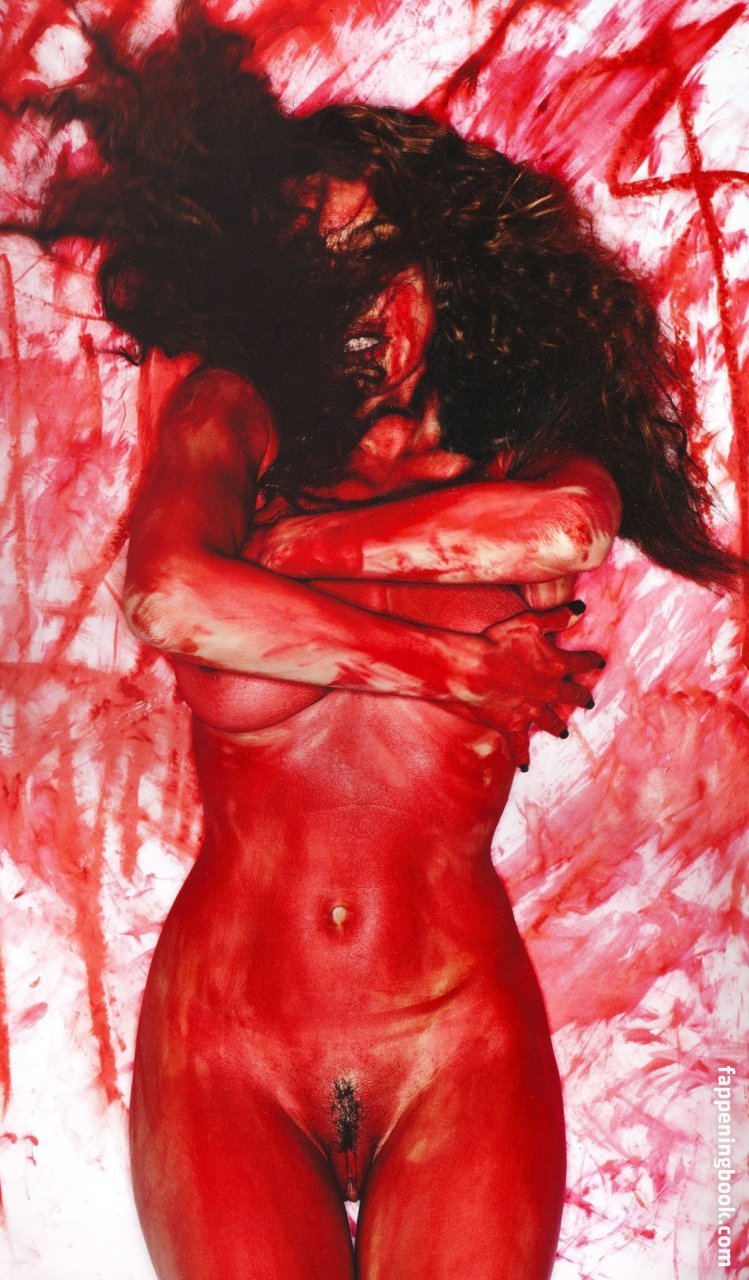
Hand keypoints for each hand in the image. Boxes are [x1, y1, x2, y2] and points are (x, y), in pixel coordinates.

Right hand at [459, 602, 603, 768]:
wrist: (472, 669)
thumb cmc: (498, 641)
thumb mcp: (529, 622)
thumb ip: (557, 618)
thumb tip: (580, 609)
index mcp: (557, 665)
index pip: (582, 663)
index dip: (591, 661)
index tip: (598, 662)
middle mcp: (549, 691)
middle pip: (572, 696)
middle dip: (581, 698)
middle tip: (588, 701)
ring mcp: (532, 711)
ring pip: (551, 722)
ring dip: (557, 726)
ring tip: (562, 733)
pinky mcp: (513, 725)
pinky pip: (520, 746)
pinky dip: (523, 757)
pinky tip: (525, 768)